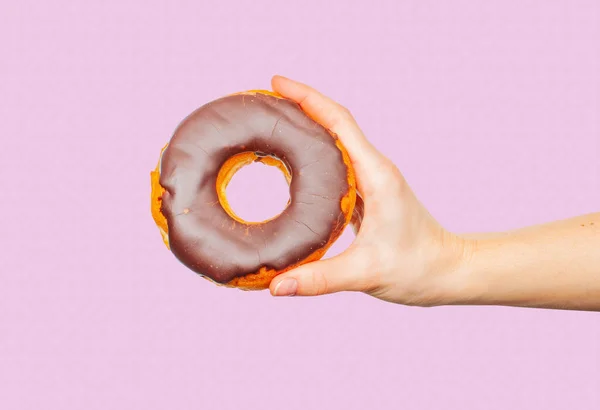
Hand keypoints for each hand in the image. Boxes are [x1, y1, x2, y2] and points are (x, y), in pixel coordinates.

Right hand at [269, 76, 469, 305]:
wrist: (449, 271)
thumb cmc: (418, 267)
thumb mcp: (366, 273)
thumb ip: (320, 279)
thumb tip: (275, 286)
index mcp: (375, 176)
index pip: (338, 122)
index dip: (307, 98)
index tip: (277, 83)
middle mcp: (374, 170)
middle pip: (334, 123)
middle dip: (300, 105)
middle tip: (264, 100)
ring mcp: (372, 181)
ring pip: (335, 142)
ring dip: (307, 126)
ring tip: (273, 122)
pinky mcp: (368, 195)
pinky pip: (337, 165)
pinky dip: (314, 154)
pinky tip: (294, 161)